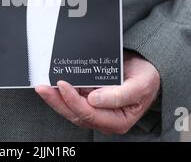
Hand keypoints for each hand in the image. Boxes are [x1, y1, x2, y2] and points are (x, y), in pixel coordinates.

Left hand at [35, 50, 159, 134]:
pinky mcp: (90, 100)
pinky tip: (52, 84)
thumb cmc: (147, 79)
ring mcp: (96, 110)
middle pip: (75, 114)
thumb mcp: (140, 86)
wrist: (147, 69)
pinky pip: (72, 99)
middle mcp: (104, 119)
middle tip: (43, 88)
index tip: (63, 84)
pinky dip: (61, 92)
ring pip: (70, 108)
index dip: (73, 101)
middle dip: (57, 101)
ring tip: (43, 86)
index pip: (89, 114)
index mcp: (118, 120)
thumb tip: (94, 100)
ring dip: (56, 98)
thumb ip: (119, 95)